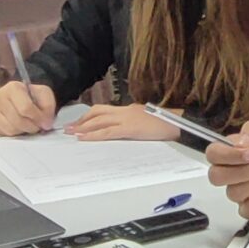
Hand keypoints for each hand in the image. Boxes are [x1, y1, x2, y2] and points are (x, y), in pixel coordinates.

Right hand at [0, 81, 57, 134]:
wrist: (20, 97)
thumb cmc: (32, 96)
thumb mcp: (45, 95)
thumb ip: (48, 107)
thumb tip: (45, 123)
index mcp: (13, 87)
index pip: (25, 108)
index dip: (38, 118)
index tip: (45, 122)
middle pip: (17, 121)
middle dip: (31, 127)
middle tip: (36, 126)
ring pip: (9, 129)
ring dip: (22, 131)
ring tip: (27, 125)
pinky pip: (2, 133)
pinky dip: (12, 133)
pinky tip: (16, 126)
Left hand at [64, 105, 181, 141]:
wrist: (180, 123)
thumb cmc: (167, 124)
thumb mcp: (147, 120)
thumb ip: (135, 122)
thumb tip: (124, 129)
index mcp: (129, 109)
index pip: (104, 110)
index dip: (89, 116)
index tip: (78, 123)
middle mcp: (125, 111)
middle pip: (97, 112)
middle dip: (81, 121)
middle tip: (68, 128)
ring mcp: (127, 118)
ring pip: (99, 121)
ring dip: (83, 127)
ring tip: (71, 134)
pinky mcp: (130, 128)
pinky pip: (107, 131)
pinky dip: (94, 135)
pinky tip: (84, 138)